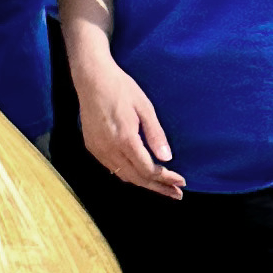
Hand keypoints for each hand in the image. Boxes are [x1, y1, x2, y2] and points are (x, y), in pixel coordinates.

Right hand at [73, 55, 183, 196]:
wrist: (92, 79)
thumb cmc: (122, 89)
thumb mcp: (145, 108)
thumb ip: (155, 134)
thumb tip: (167, 158)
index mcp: (125, 139)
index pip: (148, 169)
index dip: (166, 178)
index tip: (181, 182)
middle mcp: (110, 149)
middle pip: (137, 178)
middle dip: (158, 187)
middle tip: (176, 193)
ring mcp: (98, 150)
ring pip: (123, 176)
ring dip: (143, 184)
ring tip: (162, 188)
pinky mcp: (91, 147)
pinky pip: (112, 168)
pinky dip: (128, 174)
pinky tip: (139, 174)